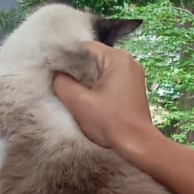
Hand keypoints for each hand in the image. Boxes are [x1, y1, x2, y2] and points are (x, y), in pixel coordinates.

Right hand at [53, 43, 156, 157]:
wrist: (138, 144)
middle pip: (93, 59)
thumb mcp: (79, 102)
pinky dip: (98, 88)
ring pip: (101, 71)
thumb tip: (56, 76)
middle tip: (63, 85)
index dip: (67, 59)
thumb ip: (62, 83)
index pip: (84, 48)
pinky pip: (110, 81)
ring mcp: (133, 75)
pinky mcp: (134, 89)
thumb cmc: (111, 122)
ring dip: (87, 81)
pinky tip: (90, 101)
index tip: (56, 73)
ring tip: (76, 95)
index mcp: (117, 58)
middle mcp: (129, 61)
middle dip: (77, 72)